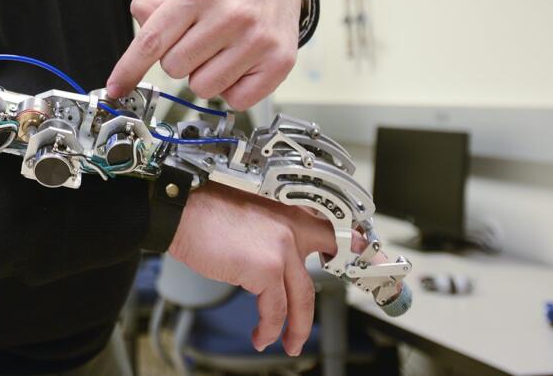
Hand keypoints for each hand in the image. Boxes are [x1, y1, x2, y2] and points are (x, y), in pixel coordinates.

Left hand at [105, 0, 301, 108]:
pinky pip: (236, 100)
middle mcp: (231, 14)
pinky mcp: (279, 62)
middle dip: (178, 58)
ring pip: (203, 88)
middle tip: (196, 39)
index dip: (129, 69)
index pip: (152, 40)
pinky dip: (231, 88)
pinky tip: (238, 63)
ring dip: (204, 74)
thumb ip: (147, 0)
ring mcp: (257, 40)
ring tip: (218, 49)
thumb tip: (142, 38)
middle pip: (174, 68)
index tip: (116, 88)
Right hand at [168, 184, 358, 355]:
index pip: (335, 231)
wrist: (181, 208)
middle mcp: (292, 228)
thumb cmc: (203, 211)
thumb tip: (273, 262)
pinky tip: (261, 334)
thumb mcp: (249, 215)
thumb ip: (270, 235)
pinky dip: (268, 327)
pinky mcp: (267, 268)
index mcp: (290, 213)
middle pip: (319, 278)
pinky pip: (275, 309)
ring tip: (286, 343)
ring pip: (301, 300)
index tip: (371, 262)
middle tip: (315, 328)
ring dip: (295, 329)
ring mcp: (282, 248)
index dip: (356, 249)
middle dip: (318, 310)